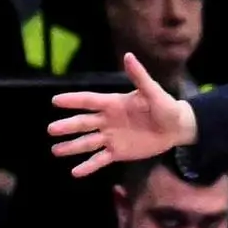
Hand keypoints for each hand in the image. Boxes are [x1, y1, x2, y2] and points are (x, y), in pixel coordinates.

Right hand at [49, 55, 195, 177]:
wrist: (176, 128)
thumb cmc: (164, 106)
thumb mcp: (153, 92)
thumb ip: (139, 76)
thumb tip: (128, 56)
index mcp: (113, 103)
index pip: (89, 101)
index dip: (73, 100)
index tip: (55, 101)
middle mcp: (107, 120)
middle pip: (84, 123)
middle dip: (68, 126)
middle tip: (51, 130)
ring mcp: (111, 137)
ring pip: (88, 142)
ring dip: (72, 147)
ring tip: (56, 151)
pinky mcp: (117, 152)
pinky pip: (100, 159)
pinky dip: (88, 166)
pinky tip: (75, 172)